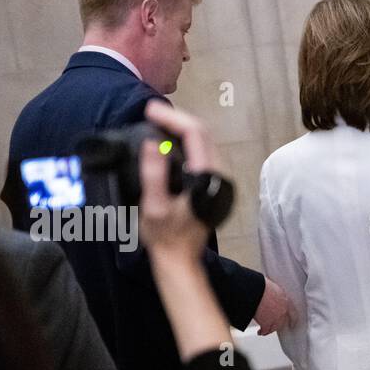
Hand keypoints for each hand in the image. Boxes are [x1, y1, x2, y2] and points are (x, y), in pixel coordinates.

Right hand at [137, 100, 220, 264]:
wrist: (180, 258)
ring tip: (158, 122)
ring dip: (183, 128)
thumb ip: (153, 174)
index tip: (150, 110)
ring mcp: (219, 179)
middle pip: (203, 133)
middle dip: (178, 119)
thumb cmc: (164, 236)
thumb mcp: (154, 206)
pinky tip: (170, 140)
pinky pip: (203, 152)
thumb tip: (151, 143)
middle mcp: (218, 175)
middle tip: (152, 113)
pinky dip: (187, 140)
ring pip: (205, 141)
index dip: (173, 118)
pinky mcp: (214, 183)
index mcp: (206, 178)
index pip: (195, 135)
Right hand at [253, 276, 292, 334]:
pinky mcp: (267, 323)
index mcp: (285, 299)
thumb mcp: (271, 287)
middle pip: (282, 320)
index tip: (291, 321)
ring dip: (270, 329)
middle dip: (278, 323)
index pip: (292, 311)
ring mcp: (276, 318)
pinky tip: (260, 332)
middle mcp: (283, 310)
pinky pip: (265, 330)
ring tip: (265, 330)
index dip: (292, 318)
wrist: (255, 290)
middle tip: (273, 325)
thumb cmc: (260, 285)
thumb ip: (274, 293)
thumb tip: (271, 293)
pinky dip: (262, 331)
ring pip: (275, 327)